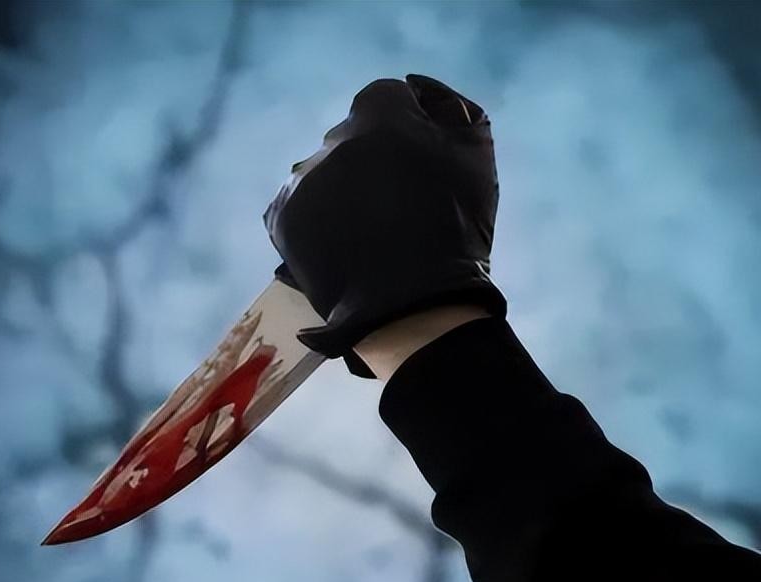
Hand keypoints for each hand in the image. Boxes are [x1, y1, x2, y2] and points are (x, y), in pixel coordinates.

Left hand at [264, 74, 505, 377]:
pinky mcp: (282, 217)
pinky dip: (319, 222)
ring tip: (372, 234)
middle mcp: (334, 137)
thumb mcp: (478, 161)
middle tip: (401, 206)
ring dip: (346, 191)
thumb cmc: (455, 232)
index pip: (391, 97)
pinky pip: (300, 207)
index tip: (424, 165)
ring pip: (326, 172)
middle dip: (375, 160)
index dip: (411, 128)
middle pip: (354, 137)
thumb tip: (426, 95)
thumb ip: (456, 113)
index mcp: (382, 114)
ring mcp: (304, 178)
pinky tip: (345, 247)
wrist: (412, 307)